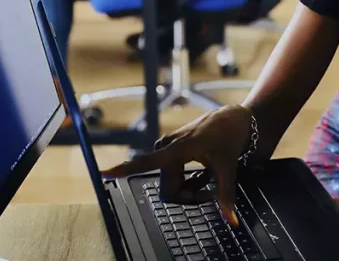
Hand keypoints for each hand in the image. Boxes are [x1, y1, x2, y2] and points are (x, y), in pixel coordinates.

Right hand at [101, 105, 253, 225]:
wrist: (234, 118)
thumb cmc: (229, 137)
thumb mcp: (229, 167)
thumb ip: (226, 195)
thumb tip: (231, 220)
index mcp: (177, 149)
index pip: (147, 162)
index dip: (124, 169)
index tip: (104, 173)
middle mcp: (166, 148)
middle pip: (168, 190)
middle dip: (189, 197)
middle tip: (211, 192)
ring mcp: (167, 149)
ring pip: (171, 186)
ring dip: (190, 190)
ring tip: (209, 178)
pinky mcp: (170, 151)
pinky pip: (173, 178)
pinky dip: (190, 182)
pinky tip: (204, 173)